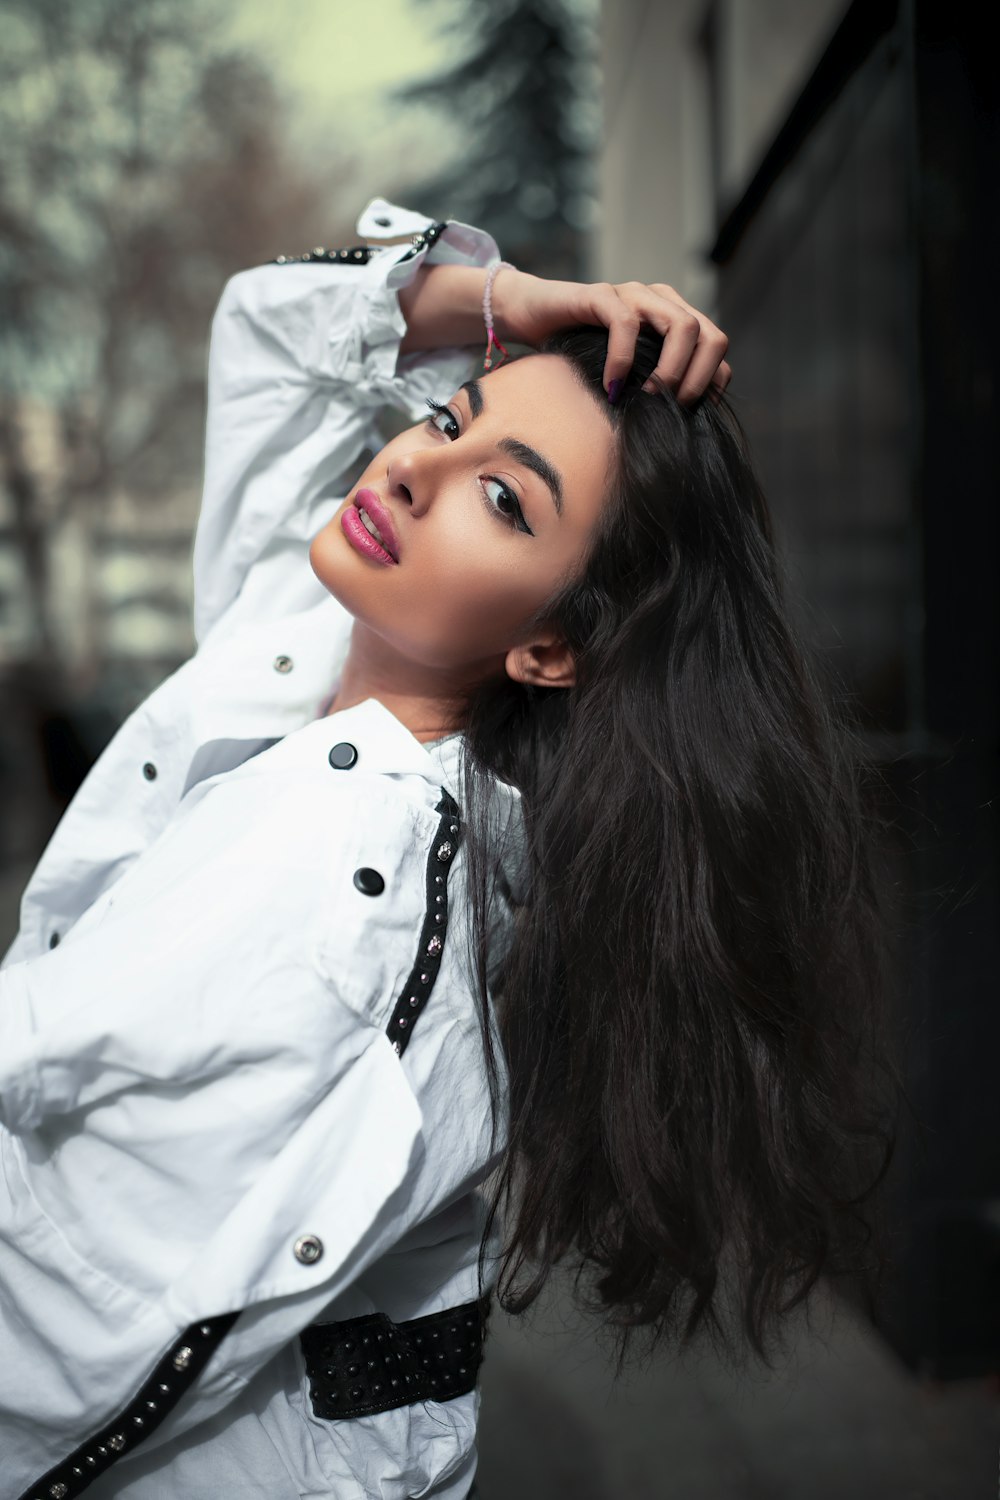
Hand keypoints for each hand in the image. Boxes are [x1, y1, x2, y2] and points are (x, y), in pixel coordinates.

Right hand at [492, 269, 731, 405]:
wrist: (527, 317)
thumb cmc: (576, 354)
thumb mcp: (625, 376)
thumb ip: (650, 388)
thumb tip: (676, 430)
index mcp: (673, 319)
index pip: (717, 348)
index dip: (713, 385)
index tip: (694, 417)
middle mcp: (661, 302)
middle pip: (711, 336)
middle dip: (699, 379)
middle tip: (673, 409)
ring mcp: (633, 294)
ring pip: (682, 325)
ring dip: (672, 370)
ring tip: (648, 397)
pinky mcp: (600, 294)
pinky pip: (625, 324)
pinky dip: (623, 360)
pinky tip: (611, 386)